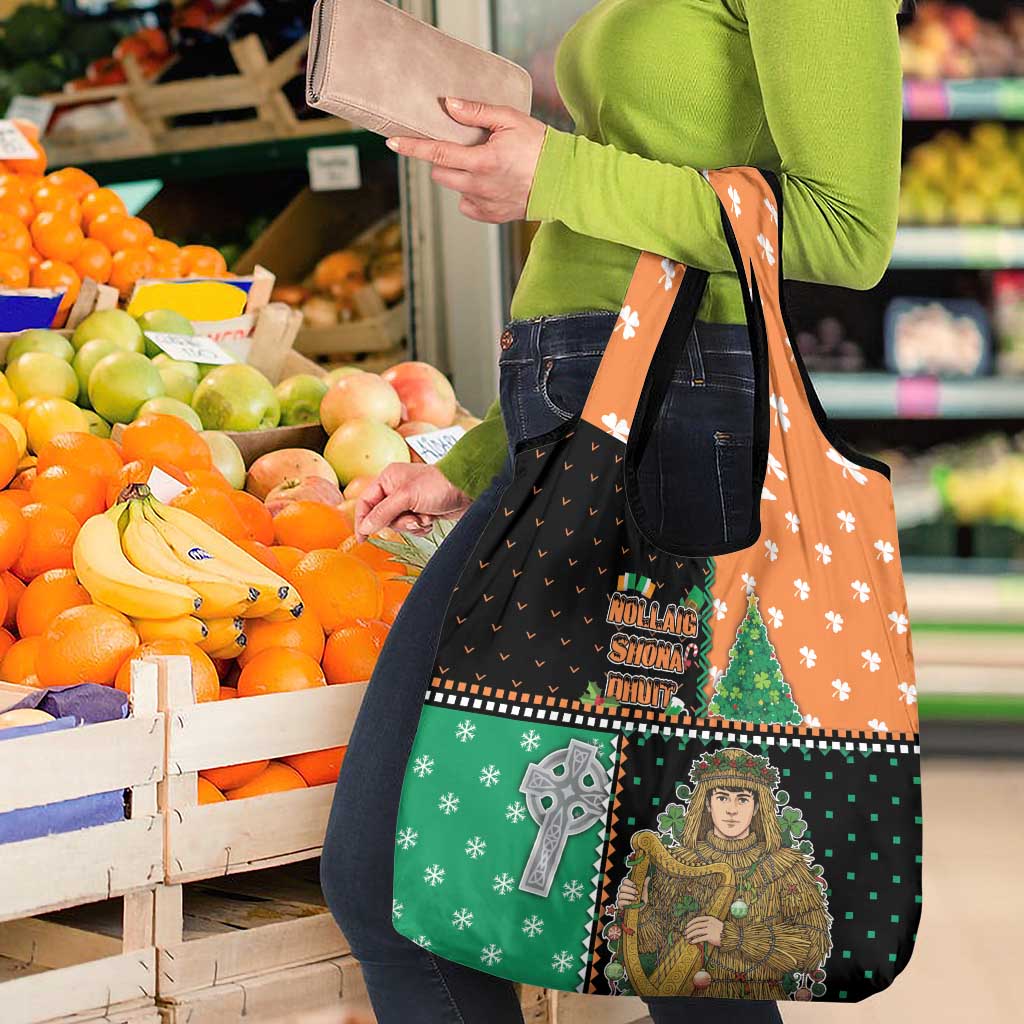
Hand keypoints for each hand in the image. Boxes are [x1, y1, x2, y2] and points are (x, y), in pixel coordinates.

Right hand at [354, 463, 471, 540]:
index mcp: (388, 479)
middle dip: (399, 522)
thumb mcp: (406, 497)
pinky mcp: (421, 511)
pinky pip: (412, 527)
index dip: (362, 520)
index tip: (362, 538)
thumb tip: (365, 527)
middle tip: (413, 519)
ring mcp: (409, 501)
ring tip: (425, 517)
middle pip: (382, 517)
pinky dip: (421, 527)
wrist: (467, 489)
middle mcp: (396, 489)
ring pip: (398, 524)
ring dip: (412, 525)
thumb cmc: (438, 485)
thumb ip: (383, 512)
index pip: (366, 502)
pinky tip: (431, 519)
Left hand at [386, 97, 546, 222]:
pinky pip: (467, 205)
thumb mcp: (510, 119)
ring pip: (454, 188)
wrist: (564, 181)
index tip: (392, 143)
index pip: (437, 153)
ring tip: (481, 164)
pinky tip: (488, 183)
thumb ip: (476, 112)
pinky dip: (471, 193)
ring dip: (458, 175)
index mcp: (482, 161)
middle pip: (440, 173)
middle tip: (460, 147)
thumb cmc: (540, 146)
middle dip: (442, 159)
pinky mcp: (491, 216)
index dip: (412, 147)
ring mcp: (484, 204)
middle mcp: (479, 186)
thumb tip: (448, 105)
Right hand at [616, 876, 649, 910]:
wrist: (640, 911)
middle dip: (630, 890)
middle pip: (622, 887)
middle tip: (636, 892)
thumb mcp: (643, 892)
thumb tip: (648, 877)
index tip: (635, 886)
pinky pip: (620, 902)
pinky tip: (631, 903)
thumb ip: (644, 885)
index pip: (624, 881)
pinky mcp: (619, 904)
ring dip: (629, 896)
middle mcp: (622, 891)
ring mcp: (620, 898)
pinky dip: (626, 902)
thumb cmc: (640, 901)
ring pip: (621, 894)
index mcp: (627, 886)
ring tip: (635, 898)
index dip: (629, 883)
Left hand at [683, 915, 724, 946]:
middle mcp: (709, 923)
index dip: (691, 922)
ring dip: (690, 934)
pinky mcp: (710, 937)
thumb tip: (699, 927)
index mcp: (710, 918)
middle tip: (685, 932)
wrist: (731, 937)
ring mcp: (709, 930)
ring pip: (696, 931)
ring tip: (687, 937)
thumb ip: (708, 924)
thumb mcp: (716, 924)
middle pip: (696, 925)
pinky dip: (694, 940)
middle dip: (689, 929)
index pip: (697, 919)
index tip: (687, 926)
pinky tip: (691, 942)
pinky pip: (700, 938)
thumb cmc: (723, 931)